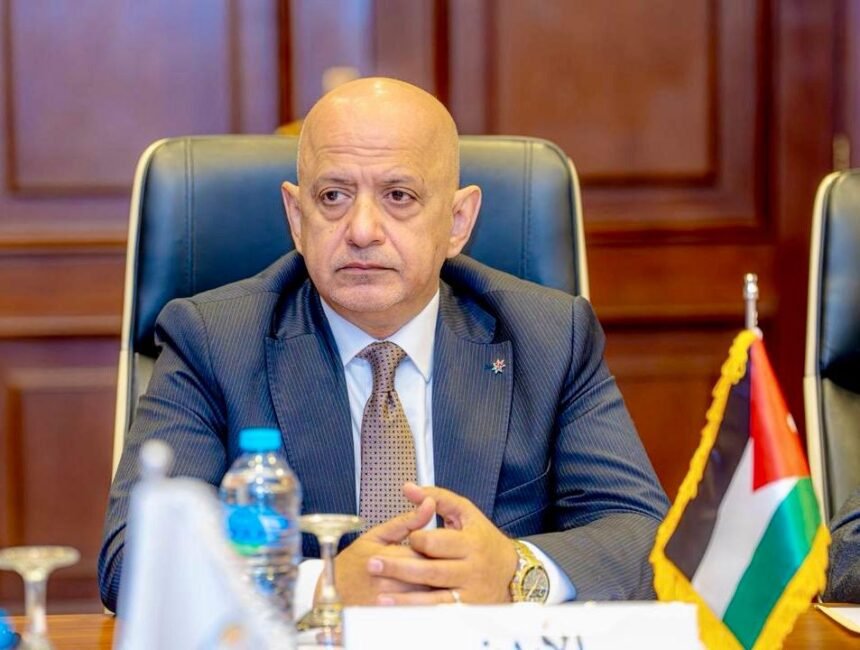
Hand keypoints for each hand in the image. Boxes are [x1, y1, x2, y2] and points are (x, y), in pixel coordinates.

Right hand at [319, 496, 435, 605]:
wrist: (331, 595)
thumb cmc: (352, 564)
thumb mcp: (377, 536)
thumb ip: (407, 521)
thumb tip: (428, 504)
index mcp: (384, 558)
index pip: (424, 551)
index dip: (437, 547)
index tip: (440, 545)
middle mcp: (386, 583)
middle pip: (428, 574)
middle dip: (439, 566)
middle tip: (444, 561)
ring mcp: (388, 604)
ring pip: (426, 594)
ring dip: (436, 585)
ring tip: (437, 578)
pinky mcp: (390, 618)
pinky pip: (418, 611)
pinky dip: (426, 603)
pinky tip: (427, 595)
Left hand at [367, 483, 518, 604]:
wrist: (511, 571)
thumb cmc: (483, 538)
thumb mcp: (465, 512)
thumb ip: (437, 497)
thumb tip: (408, 488)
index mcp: (470, 542)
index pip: (435, 542)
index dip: (416, 540)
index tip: (409, 539)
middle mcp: (471, 569)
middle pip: (430, 571)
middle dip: (399, 568)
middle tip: (373, 564)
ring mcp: (469, 592)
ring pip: (433, 597)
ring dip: (404, 598)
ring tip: (380, 595)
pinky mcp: (466, 610)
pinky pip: (439, 612)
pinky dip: (419, 612)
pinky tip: (400, 610)